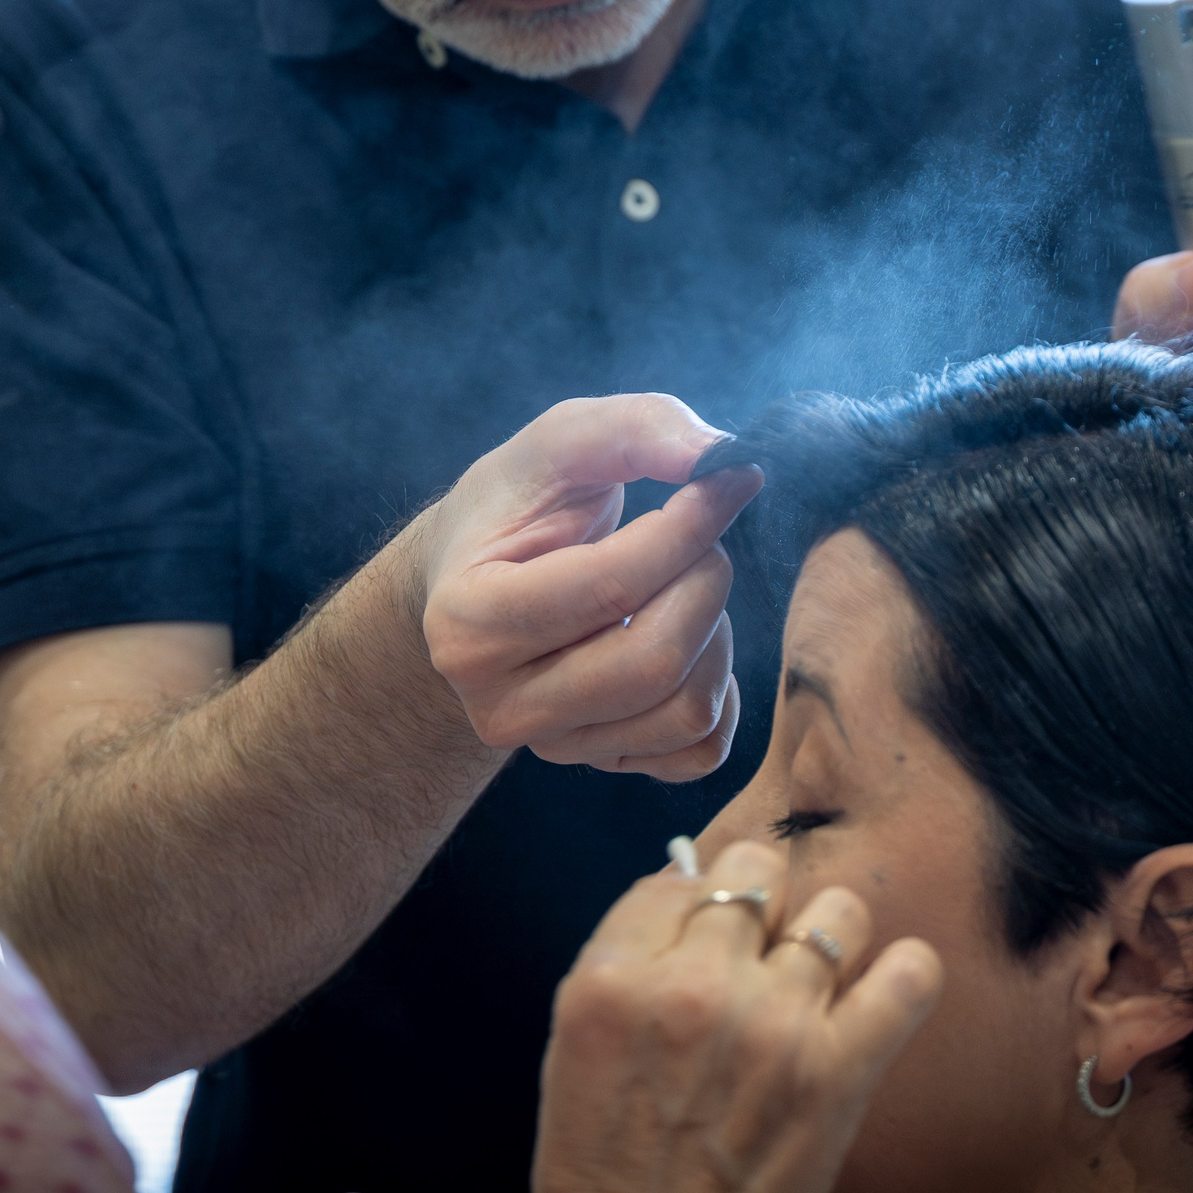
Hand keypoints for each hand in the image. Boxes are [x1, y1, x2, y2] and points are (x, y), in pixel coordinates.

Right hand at [418, 395, 762, 780]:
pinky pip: (701, 750)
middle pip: (655, 661)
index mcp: (467, 623)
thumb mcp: (556, 445)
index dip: (691, 527)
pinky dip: (720, 690)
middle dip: (707, 580)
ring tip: (683, 586)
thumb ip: (633, 429)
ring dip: (717, 632)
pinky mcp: (599, 763)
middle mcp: (498, 704)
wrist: (475, 577)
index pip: (610, 587)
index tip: (725, 480)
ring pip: (687, 712)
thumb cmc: (517, 506)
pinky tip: (685, 642)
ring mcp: (550, 745)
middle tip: (701, 536)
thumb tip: (722, 456)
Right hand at [535, 839, 942, 1192]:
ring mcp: (775, 1023)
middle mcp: (695, 987)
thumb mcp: (573, 1042)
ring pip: (839, 910)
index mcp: (614, 980)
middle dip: (759, 905)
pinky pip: (909, 975)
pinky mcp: (841, 1068)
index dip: (695, 901)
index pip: (678, 877)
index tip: (702, 932)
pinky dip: (906, 975)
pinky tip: (881, 993)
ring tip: (815, 979)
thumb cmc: (607, 1164)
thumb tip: (688, 886)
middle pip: (756, 872)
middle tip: (757, 951)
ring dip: (829, 936)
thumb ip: (623, 959)